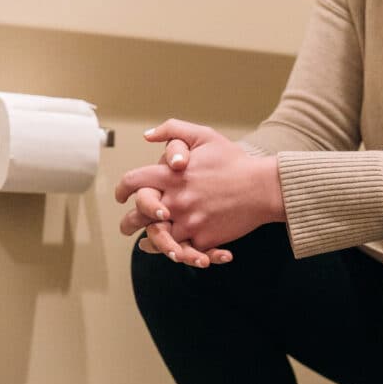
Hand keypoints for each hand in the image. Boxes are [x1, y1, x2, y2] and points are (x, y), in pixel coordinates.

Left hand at [115, 119, 284, 259]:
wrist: (262, 188)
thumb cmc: (234, 161)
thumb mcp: (203, 136)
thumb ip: (172, 131)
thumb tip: (148, 136)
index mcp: (170, 175)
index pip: (133, 182)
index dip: (121, 189)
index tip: (120, 195)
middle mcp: (174, 201)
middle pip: (138, 216)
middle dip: (128, 222)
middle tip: (126, 225)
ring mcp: (188, 222)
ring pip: (157, 238)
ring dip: (148, 242)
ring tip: (144, 243)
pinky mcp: (203, 239)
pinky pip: (183, 250)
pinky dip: (177, 252)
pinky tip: (171, 251)